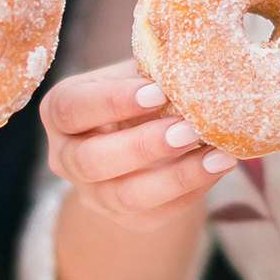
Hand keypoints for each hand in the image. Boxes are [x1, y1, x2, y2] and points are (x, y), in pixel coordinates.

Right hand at [40, 60, 237, 231]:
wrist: (148, 137)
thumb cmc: (142, 93)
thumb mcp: (138, 73)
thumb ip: (155, 67)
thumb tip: (194, 62)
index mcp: (61, 111)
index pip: (72, 108)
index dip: (112, 102)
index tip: (157, 92)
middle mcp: (66, 157)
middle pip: (92, 160)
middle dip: (143, 146)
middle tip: (188, 130)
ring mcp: (94, 193)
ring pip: (126, 196)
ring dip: (176, 177)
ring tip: (218, 155)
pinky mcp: (126, 218)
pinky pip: (156, 213)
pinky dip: (191, 191)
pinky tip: (218, 167)